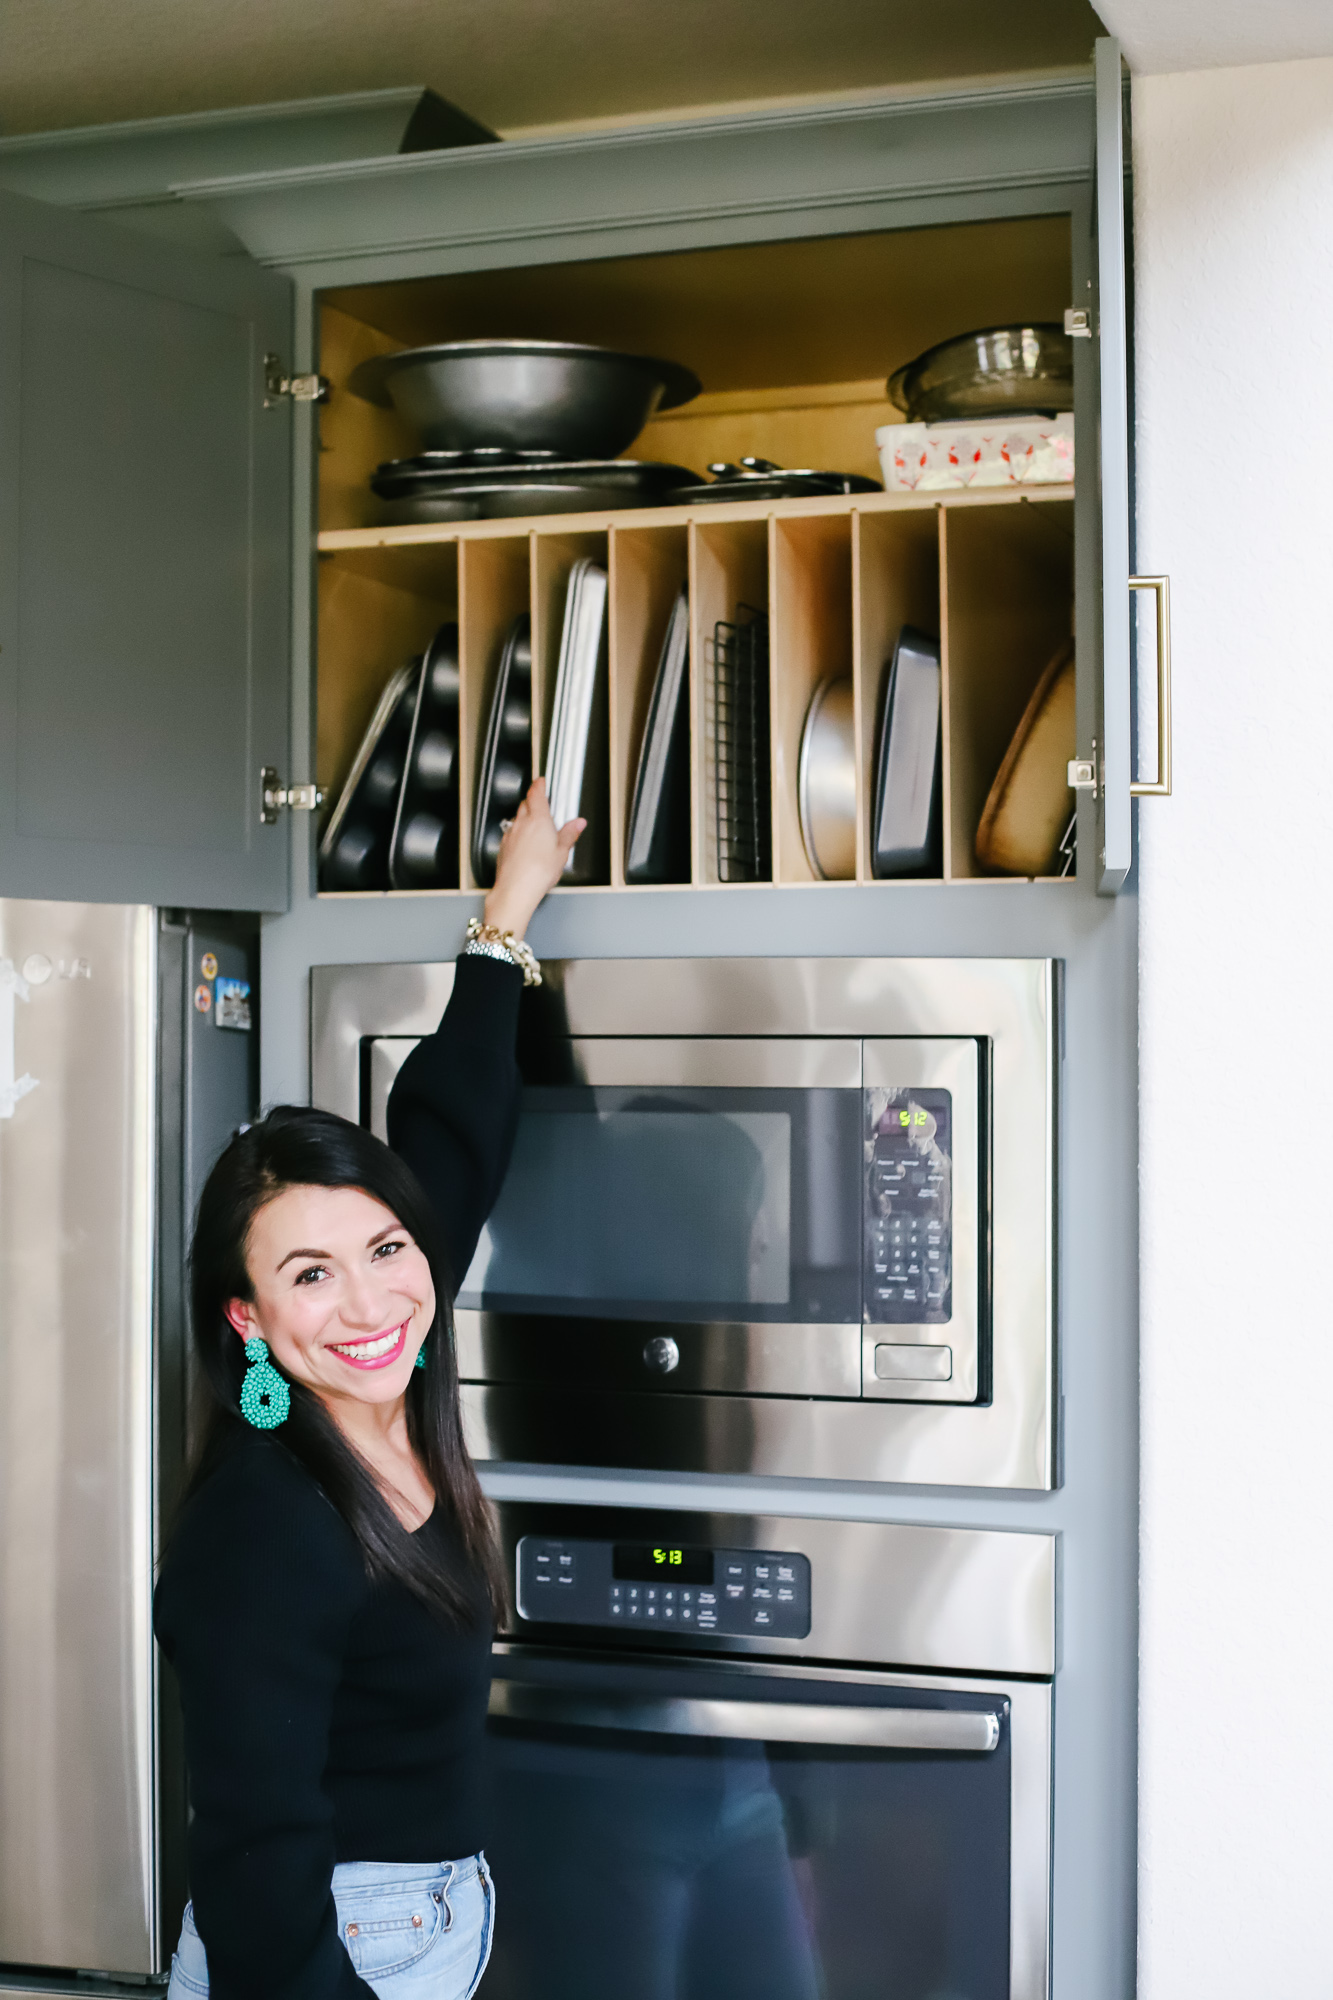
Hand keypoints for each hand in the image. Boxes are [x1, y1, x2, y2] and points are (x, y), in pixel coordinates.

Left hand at [483, 777, 584, 938]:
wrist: (516, 889)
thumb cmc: (538, 871)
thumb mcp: (562, 852)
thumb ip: (569, 834)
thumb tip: (578, 823)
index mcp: (538, 819)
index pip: (536, 794)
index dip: (539, 785)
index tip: (541, 781)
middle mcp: (521, 823)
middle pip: (525, 804)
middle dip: (533, 801)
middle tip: (542, 805)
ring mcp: (510, 835)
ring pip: (517, 819)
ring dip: (525, 819)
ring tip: (537, 829)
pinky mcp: (503, 847)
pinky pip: (511, 834)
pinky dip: (518, 834)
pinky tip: (526, 846)